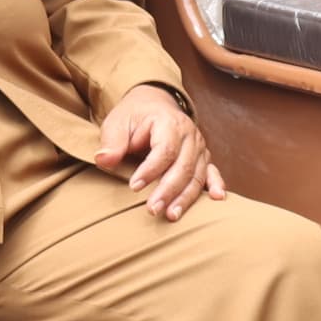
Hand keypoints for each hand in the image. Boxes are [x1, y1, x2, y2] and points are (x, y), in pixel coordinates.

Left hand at [94, 84, 224, 220]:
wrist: (153, 104)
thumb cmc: (134, 117)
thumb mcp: (117, 123)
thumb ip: (112, 142)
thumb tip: (103, 160)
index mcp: (169, 122)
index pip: (164, 150)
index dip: (150, 170)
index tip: (134, 186)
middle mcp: (189, 134)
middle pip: (183, 166)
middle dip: (168, 190)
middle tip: (152, 209)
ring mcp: (199, 147)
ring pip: (197, 175)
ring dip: (186, 197)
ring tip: (171, 215)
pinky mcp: (202, 157)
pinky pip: (211, 172)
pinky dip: (215, 185)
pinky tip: (217, 198)